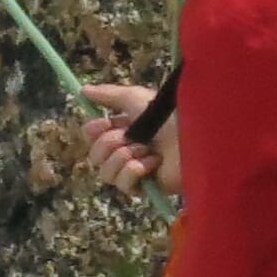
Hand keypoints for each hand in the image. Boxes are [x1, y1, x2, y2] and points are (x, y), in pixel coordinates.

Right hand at [80, 81, 179, 198]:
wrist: (194, 136)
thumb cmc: (168, 115)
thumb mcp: (135, 98)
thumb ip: (108, 95)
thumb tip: (83, 90)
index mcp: (123, 129)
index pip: (91, 135)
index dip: (93, 131)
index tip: (103, 123)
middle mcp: (125, 150)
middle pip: (94, 155)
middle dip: (108, 144)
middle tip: (128, 137)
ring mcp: (134, 170)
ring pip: (105, 172)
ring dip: (123, 157)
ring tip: (145, 150)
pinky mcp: (144, 187)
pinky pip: (123, 184)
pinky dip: (134, 171)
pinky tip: (153, 163)